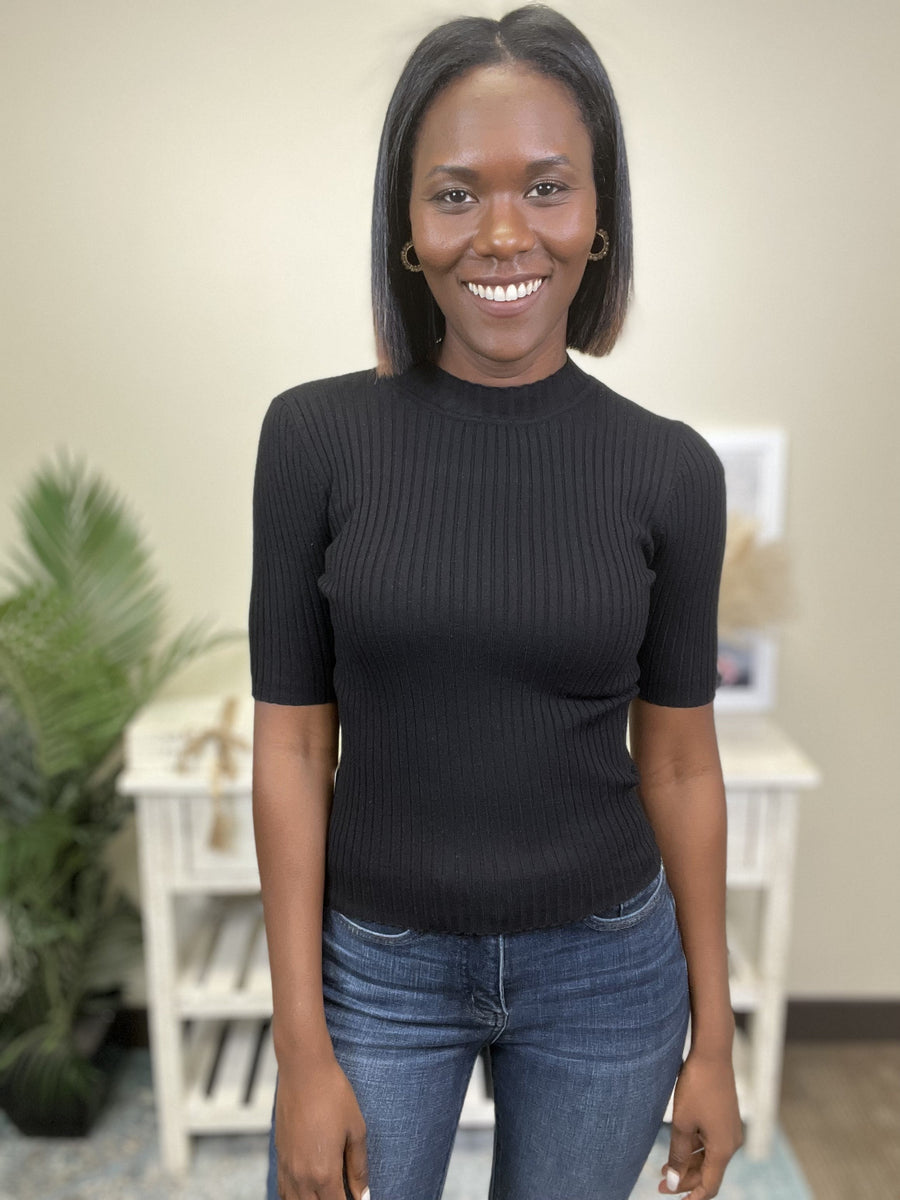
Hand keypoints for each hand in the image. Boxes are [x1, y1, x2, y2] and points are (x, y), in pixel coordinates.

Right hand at [274, 1052, 368, 1199]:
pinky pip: (283, 1190)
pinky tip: (308, 1190)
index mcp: (324, 1173)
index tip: (357, 1199)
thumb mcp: (356, 1130)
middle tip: (345, 1193)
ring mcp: (287, 1167)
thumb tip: (363, 1195)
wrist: (304, 1070)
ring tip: (329, 1192)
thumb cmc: (333, 1095)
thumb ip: (359, 1167)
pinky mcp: (279, 1156)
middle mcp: (301, 1177)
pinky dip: (295, 1197)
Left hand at [659, 1050, 742, 1197]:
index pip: (710, 1186)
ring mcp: (730, 1130)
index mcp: (724, 1149)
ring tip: (663, 1168)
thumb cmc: (696, 1087)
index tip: (670, 1197)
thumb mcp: (682, 1123)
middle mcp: (732, 1143)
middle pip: (709, 1173)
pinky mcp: (726, 1118)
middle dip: (685, 1180)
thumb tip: (673, 1181)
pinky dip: (695, 1149)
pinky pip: (711, 1142)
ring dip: (688, 1164)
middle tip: (659, 1183)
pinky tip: (678, 1147)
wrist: (711, 1054)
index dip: (691, 1196)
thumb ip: (678, 1154)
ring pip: (709, 1157)